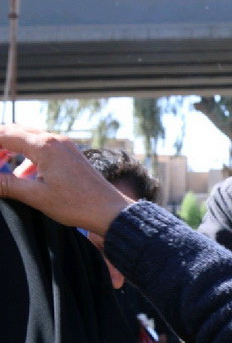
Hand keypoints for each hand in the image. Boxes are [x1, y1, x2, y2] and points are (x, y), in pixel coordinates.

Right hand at [0, 124, 130, 232]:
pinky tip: (23, 176)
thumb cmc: (76, 204)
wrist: (110, 210)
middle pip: (16, 131)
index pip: (5, 135)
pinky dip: (28, 156)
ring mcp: (66, 146)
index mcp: (45, 146)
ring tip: (0, 166)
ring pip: (30, 138)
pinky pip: (44, 148)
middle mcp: (56, 140)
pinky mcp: (71, 155)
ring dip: (12, 149)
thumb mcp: (36, 196)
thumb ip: (6, 185)